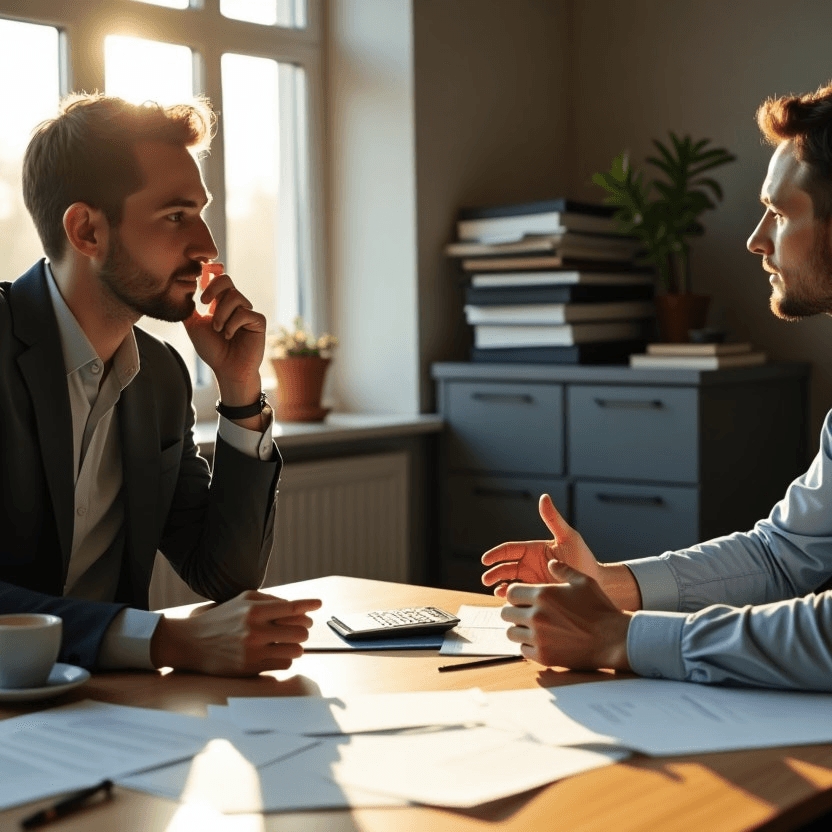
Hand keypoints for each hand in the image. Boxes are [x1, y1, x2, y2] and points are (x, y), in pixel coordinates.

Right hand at [150, 590, 322, 675]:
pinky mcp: (251, 669)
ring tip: (289, 642)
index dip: (309, 605)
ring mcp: (254, 651)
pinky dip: (285, 659)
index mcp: (254, 609)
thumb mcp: (242, 600)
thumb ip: (270, 600)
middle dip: (303, 629)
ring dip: (296, 646)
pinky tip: (277, 653)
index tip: (319, 604)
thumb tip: (298, 607)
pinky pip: (284, 665)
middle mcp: (255, 630)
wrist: (191, 643)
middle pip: (300, 631)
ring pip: (296, 650)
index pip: (292, 607)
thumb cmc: (221, 618)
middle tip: (300, 628)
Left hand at [183, 270, 264, 404]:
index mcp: (220, 303)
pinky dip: (232, 324)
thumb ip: (189, 308)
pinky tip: (229, 336)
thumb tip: (182, 289)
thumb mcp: (194, 326)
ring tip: (218, 330)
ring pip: (234, 297)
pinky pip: (244, 313)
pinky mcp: (258, 321)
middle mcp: (235, 305)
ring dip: (221, 314)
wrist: (227, 369)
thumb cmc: (212, 350)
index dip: (211, 270)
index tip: (201, 273)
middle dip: (213, 288)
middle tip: (203, 302)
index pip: (219, 277)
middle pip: (226, 280)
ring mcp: (248, 312)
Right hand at [481, 494, 601, 597]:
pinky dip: (512, 599)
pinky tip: (510, 602)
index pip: (509, 550)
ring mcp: (532, 581)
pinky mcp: (537, 595)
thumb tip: (544, 497)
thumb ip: (553, 519)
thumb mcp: (568, 537)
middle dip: (494, 573)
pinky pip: (520, 597)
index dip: (496, 554)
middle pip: (505, 568)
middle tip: (486, 579)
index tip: (485, 560)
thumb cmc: (584, 558)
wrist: (598, 583)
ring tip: (497, 592)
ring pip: (509, 583)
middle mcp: (529, 565)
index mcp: (533, 550)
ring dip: (500, 587)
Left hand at [502, 561, 631, 669]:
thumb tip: (550, 562)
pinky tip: (541, 641)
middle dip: (514, 611)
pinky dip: (528, 646)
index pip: (511, 593)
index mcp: (543, 595)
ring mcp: (538, 637)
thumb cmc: (599, 609)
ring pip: (511, 633)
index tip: (524, 598)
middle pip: (506, 613)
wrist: (613, 639)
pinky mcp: (543, 656)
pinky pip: (522, 650)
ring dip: (519, 629)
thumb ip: (563, 570)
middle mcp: (536, 615)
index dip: (516, 595)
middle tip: (525, 613)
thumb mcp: (583, 582)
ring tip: (531, 628)